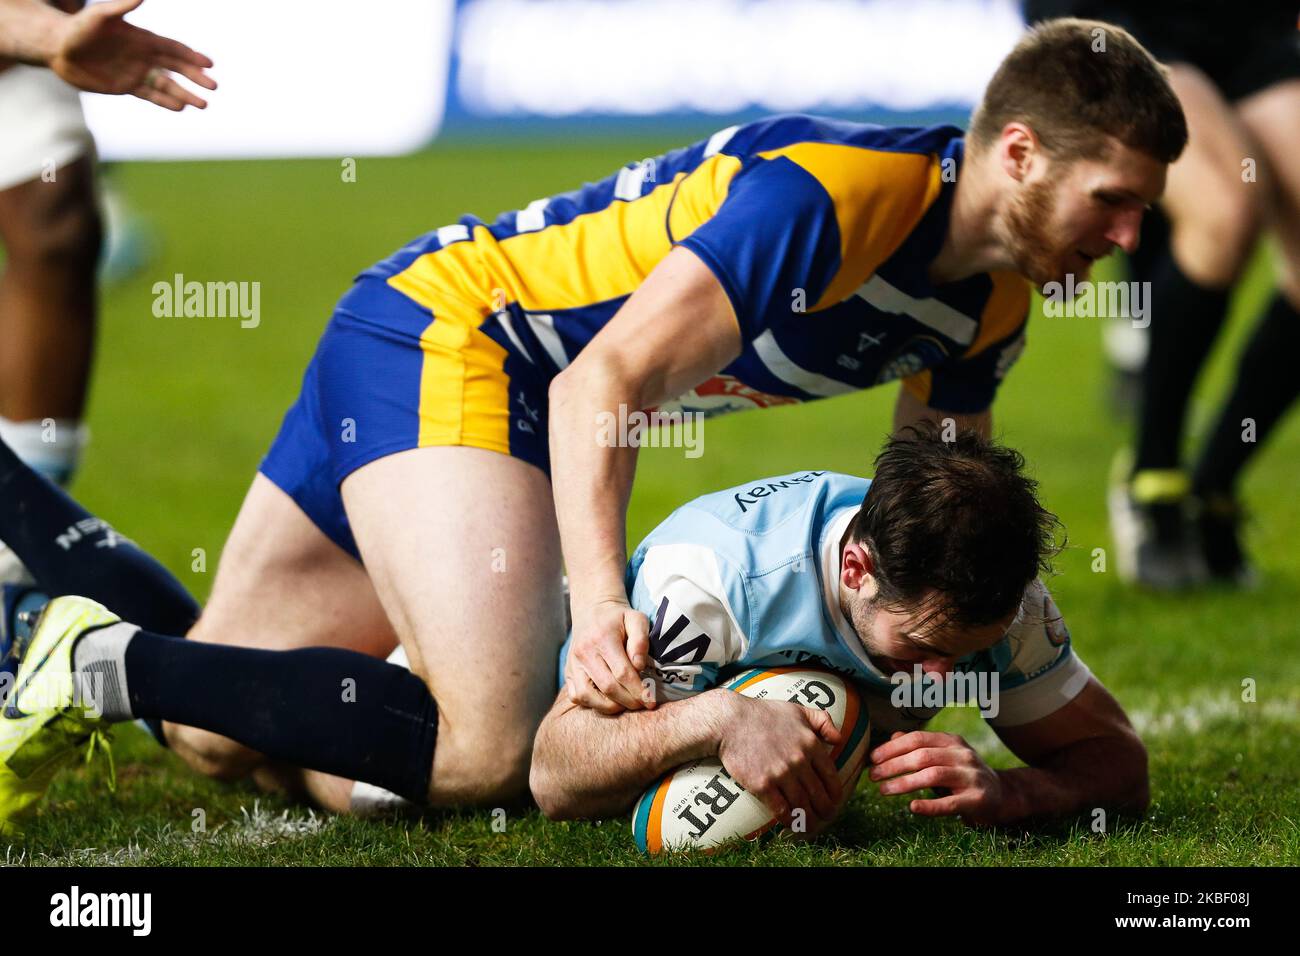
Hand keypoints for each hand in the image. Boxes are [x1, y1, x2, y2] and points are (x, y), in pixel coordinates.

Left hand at [48, 0, 215, 110]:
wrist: (58, 48)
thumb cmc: (78, 29)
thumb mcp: (99, 16)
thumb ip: (121, 6)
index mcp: (143, 39)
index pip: (173, 48)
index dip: (192, 56)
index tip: (209, 64)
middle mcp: (143, 56)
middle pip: (176, 68)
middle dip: (196, 78)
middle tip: (213, 87)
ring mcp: (136, 72)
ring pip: (167, 85)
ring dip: (185, 94)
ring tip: (202, 105)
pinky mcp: (127, 87)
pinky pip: (151, 95)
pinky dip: (165, 102)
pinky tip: (180, 108)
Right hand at [564, 598, 651, 713]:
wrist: (591, 611)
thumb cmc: (618, 618)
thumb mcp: (636, 619)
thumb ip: (640, 641)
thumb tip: (639, 666)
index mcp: (602, 638)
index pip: (622, 672)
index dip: (638, 690)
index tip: (651, 700)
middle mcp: (583, 652)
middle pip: (607, 687)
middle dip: (629, 701)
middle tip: (644, 704)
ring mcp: (573, 664)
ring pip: (588, 696)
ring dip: (611, 707)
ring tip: (627, 703)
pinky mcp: (568, 673)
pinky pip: (576, 696)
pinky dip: (592, 704)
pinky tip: (608, 700)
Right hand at [716, 694, 843, 832]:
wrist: (730, 721)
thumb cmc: (763, 713)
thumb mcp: (798, 709)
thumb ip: (822, 720)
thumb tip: (839, 738)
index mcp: (811, 743)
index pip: (831, 776)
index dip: (835, 793)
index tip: (835, 801)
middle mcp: (799, 760)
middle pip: (818, 795)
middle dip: (826, 811)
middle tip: (826, 818)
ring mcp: (780, 774)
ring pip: (802, 805)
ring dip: (809, 820)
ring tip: (811, 826)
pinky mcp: (762, 785)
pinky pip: (781, 809)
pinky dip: (789, 820)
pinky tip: (791, 824)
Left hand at [869, 731, 1003, 825]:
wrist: (1002, 794)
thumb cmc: (963, 775)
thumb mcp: (943, 757)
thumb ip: (920, 747)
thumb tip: (891, 737)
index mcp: (951, 741)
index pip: (917, 738)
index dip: (892, 748)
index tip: (872, 758)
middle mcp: (962, 754)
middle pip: (922, 756)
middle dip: (893, 765)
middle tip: (873, 776)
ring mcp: (972, 776)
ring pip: (933, 775)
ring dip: (904, 783)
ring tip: (883, 790)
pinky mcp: (978, 799)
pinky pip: (950, 803)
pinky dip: (930, 806)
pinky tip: (912, 807)